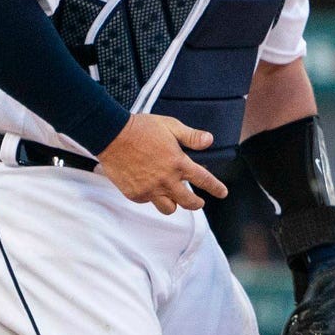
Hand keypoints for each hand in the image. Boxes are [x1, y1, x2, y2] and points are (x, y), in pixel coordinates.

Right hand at [97, 114, 226, 213]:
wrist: (111, 135)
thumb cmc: (142, 128)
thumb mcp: (171, 126)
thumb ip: (191, 136)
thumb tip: (209, 141)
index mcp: (178, 163)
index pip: (204, 180)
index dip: (216, 188)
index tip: (222, 193)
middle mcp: (166, 180)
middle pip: (188, 202)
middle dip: (196, 204)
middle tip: (199, 202)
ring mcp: (149, 189)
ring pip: (168, 208)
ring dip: (174, 203)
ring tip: (174, 196)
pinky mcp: (134, 194)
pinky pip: (148, 202)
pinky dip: (152, 197)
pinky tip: (151, 187)